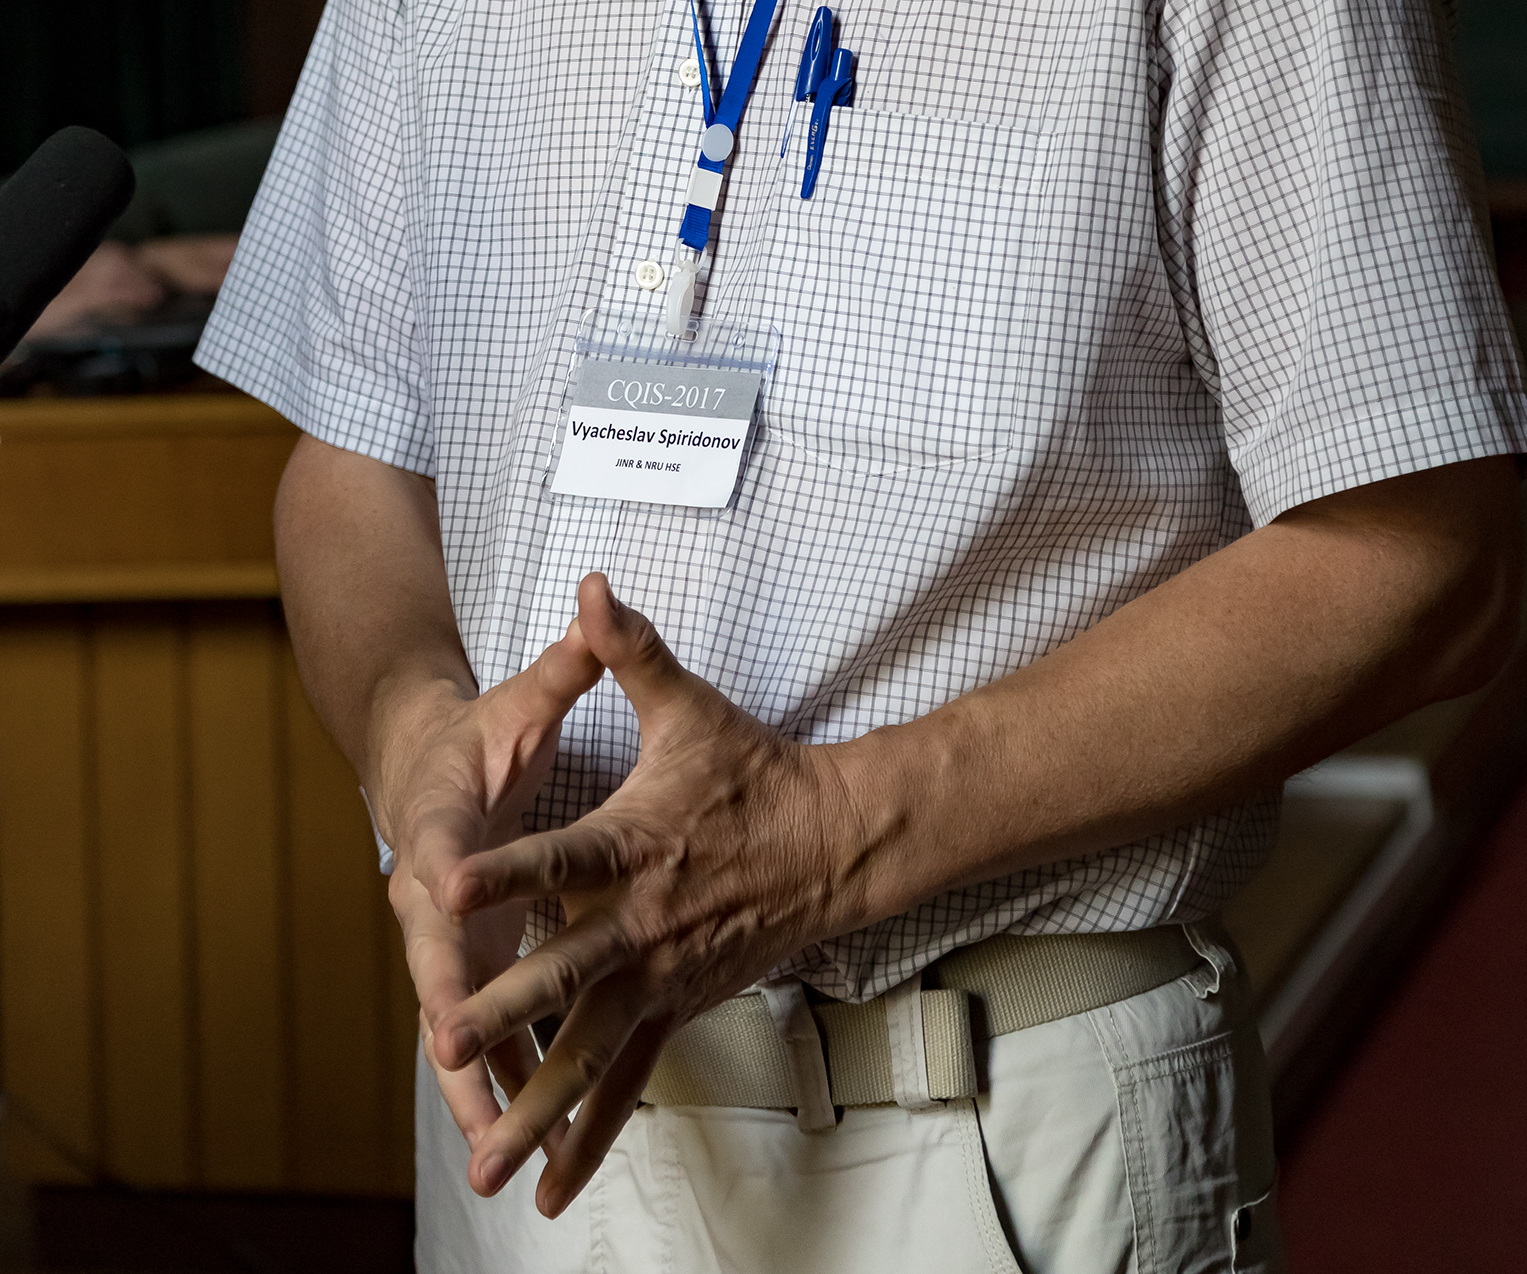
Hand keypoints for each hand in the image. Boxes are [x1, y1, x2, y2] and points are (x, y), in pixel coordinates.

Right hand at [381, 622, 603, 1161]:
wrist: (419, 762)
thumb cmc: (475, 732)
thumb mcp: (519, 696)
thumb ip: (565, 662)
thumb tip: (597, 596)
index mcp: (442, 832)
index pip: (438, 876)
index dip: (447, 912)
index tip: (449, 960)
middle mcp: (433, 903)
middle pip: (438, 977)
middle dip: (455, 1035)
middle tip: (470, 1086)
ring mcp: (449, 944)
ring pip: (459, 1027)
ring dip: (480, 1089)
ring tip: (504, 1156)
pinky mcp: (472, 968)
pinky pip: (486, 1037)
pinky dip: (504, 1085)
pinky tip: (531, 1137)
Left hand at [426, 574, 866, 1217]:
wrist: (838, 842)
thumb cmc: (754, 770)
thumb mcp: (691, 704)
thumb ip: (630, 649)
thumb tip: (591, 584)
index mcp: (636, 845)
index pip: (558, 858)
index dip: (501, 871)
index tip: (441, 888)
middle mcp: (643, 923)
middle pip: (565, 972)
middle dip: (504, 1009)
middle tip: (446, 1039)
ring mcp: (662, 978)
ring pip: (590, 1052)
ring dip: (535, 1108)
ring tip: (485, 1165)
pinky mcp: (677, 1010)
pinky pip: (627, 1084)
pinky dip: (589, 1137)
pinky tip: (553, 1191)